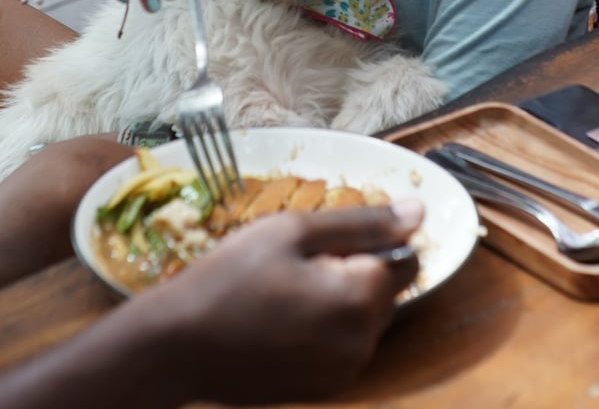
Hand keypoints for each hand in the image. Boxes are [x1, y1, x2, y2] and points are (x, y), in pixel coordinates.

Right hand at [150, 199, 423, 403]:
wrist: (179, 344)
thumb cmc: (232, 275)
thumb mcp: (293, 231)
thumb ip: (362, 221)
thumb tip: (419, 211)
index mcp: (361, 298)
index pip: (406, 258)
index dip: (370, 240)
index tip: (325, 241)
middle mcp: (364, 342)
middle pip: (388, 290)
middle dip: (358, 270)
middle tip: (299, 262)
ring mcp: (345, 372)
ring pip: (367, 318)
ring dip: (343, 298)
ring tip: (288, 290)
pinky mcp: (324, 389)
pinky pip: (345, 345)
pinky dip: (328, 326)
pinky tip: (285, 318)